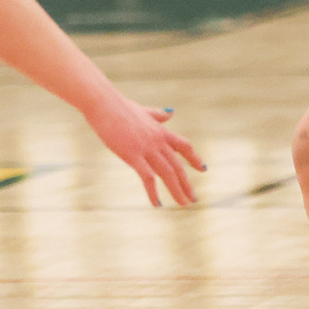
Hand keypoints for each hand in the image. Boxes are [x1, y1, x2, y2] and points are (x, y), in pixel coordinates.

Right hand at [86, 97, 204, 205]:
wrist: (105, 105)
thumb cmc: (120, 107)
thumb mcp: (143, 111)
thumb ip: (158, 115)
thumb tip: (171, 112)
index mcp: (161, 131)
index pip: (184, 147)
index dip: (194, 158)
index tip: (203, 169)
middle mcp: (158, 141)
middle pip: (178, 166)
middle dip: (187, 183)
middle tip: (194, 198)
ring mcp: (147, 149)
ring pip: (168, 173)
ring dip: (177, 190)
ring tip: (183, 204)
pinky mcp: (133, 155)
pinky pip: (147, 178)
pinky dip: (153, 192)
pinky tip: (157, 204)